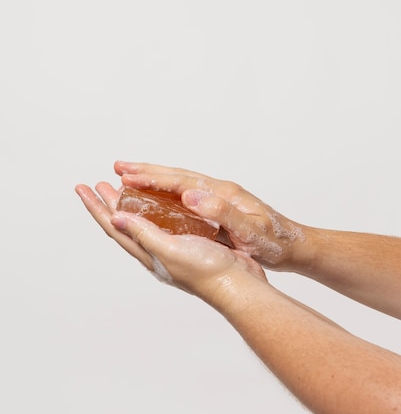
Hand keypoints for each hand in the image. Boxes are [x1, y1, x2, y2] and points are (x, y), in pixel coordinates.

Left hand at [75, 180, 265, 301]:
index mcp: (148, 253)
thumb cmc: (206, 271)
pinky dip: (157, 208)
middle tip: (99, 183)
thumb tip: (116, 217)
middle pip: (126, 222)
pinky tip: (161, 201)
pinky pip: (166, 221)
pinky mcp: (190, 242)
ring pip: (145, 221)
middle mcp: (156, 250)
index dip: (97, 207)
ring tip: (122, 187)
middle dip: (110, 203)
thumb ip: (144, 233)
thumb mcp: (169, 250)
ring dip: (132, 203)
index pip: (114, 226)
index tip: (83, 188)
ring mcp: (173, 247)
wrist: (239, 284)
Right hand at [114, 161, 306, 269]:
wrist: (296, 247)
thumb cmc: (276, 241)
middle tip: (117, 167)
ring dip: (152, 179)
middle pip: (175, 176)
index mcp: (222, 193)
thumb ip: (222, 212)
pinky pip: (184, 196)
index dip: (152, 178)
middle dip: (145, 171)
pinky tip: (155, 196)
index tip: (127, 175)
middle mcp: (217, 191)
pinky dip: (165, 192)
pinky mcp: (218, 207)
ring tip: (128, 176)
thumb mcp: (251, 231)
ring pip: (178, 184)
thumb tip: (190, 195)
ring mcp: (217, 198)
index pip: (180, 181)